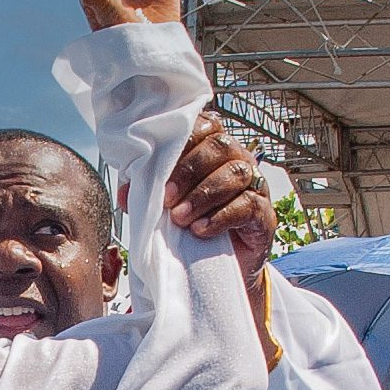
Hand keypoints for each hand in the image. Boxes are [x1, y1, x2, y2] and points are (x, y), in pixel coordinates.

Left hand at [164, 111, 273, 283]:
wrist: (221, 265)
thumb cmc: (192, 225)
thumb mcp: (167, 206)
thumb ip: (148, 192)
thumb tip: (125, 192)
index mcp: (213, 150)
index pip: (205, 125)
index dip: (183, 139)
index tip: (158, 167)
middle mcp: (237, 160)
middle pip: (220, 146)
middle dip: (188, 171)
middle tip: (166, 199)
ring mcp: (254, 185)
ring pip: (235, 173)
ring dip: (203, 195)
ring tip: (180, 218)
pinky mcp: (264, 214)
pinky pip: (248, 205)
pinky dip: (220, 217)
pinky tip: (200, 230)